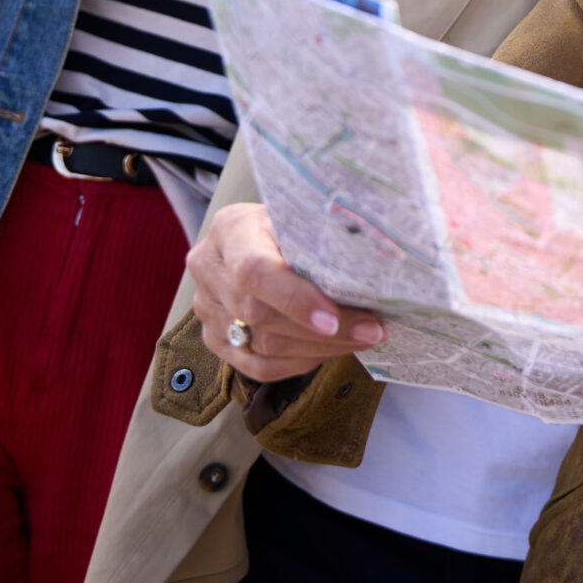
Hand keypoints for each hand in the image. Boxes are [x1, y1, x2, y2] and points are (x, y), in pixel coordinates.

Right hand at [189, 202, 386, 382]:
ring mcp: (208, 309)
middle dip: (322, 330)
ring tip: (362, 338)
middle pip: (259, 313)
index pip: (254, 271)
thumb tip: (374, 267)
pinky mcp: (216, 340)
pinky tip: (330, 350)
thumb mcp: (302, 215)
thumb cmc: (291, 223)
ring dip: (319, 348)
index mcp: (230, 230)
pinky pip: (258, 367)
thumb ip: (323, 235)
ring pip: (262, 345)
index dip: (294, 299)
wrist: (258, 236)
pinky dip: (299, 362)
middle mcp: (209, 269)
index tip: (333, 319)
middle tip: (372, 329)